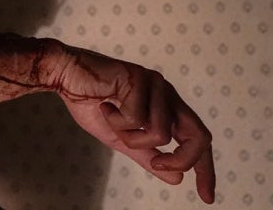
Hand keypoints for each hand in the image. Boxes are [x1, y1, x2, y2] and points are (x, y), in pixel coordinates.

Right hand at [54, 42, 214, 203]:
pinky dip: (115, 120)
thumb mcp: (121, 138)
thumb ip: (148, 155)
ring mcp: (156, 85)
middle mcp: (167, 94)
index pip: (197, 139)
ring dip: (129, 135)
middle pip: (198, 136)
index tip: (207, 196)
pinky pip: (136, 119)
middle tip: (156, 164)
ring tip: (109, 116)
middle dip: (181, 159)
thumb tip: (177, 178)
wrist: (66, 75)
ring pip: (160, 133)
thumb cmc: (90, 101)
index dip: (205, 169)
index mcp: (166, 107)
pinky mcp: (141, 79)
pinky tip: (103, 104)